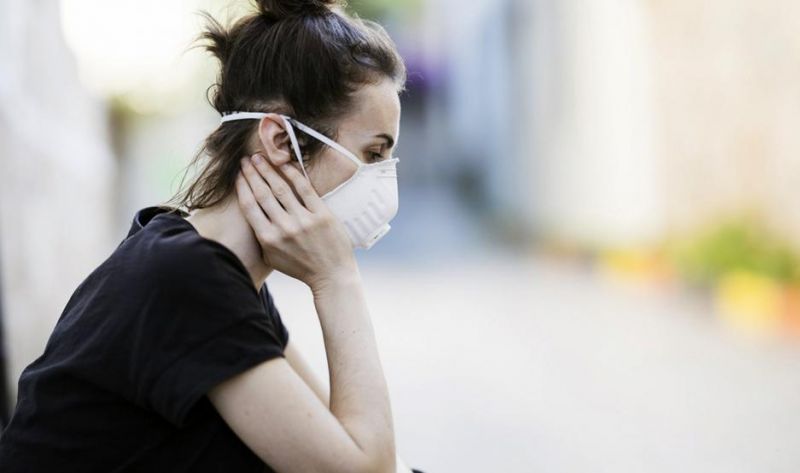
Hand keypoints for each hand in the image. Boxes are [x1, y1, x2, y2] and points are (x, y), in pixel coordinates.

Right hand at [235, 154, 356, 288]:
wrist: (331, 275)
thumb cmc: (301, 267)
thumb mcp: (272, 257)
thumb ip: (261, 237)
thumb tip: (250, 213)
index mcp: (268, 239)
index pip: (249, 206)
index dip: (241, 187)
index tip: (237, 174)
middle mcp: (283, 228)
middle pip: (262, 193)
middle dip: (252, 173)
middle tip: (246, 159)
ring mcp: (303, 221)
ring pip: (280, 188)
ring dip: (268, 170)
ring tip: (260, 157)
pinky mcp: (321, 215)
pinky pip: (304, 189)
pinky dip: (293, 174)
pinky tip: (284, 164)